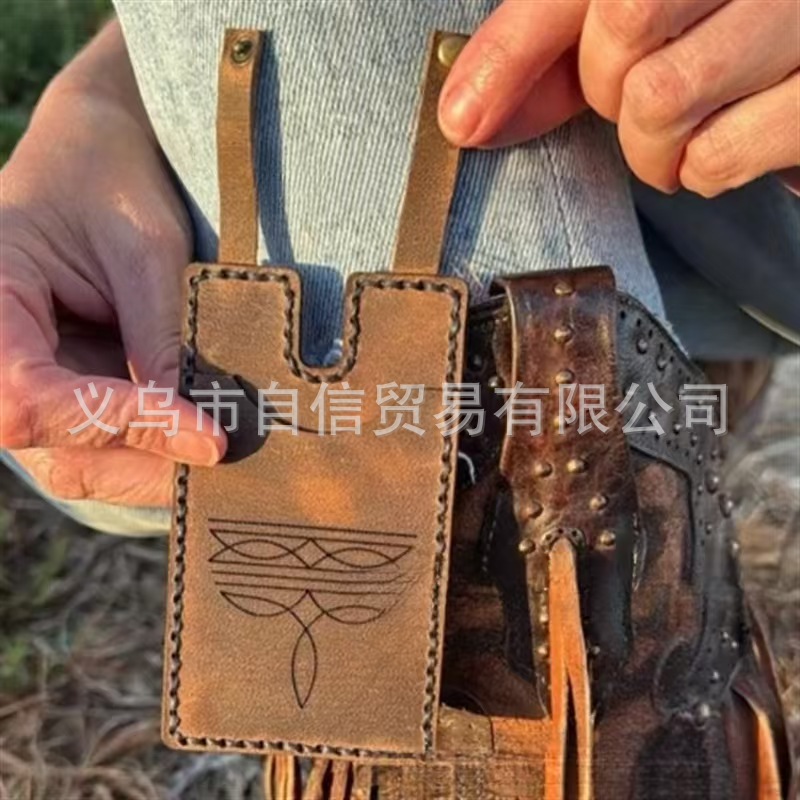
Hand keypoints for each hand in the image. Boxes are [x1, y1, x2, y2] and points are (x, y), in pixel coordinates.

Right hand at [0, 21, 224, 506]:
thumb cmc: (110, 178)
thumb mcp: (144, 248)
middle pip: (55, 449)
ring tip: (224, 453)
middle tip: (226, 459)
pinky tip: (202, 439)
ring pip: (80, 462)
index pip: (32, 398)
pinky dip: (154, 450)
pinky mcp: (68, 386)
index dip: (119, 423)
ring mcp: (31, 379)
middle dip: (146, 463)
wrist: (96, 152)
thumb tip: (195, 426)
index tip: (207, 436)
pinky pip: (103, 442)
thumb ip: (158, 337)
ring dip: (154, 468)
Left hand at [439, 0, 799, 196]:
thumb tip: (465, 117)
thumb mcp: (636, 14)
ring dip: (651, 146)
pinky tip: (722, 143)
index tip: (464, 119)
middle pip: (623, 25)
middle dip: (607, 88)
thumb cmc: (719, 27)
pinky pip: (719, 154)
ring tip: (680, 129)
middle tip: (639, 93)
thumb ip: (548, 48)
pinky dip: (703, 171)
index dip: (514, 49)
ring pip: (664, 97)